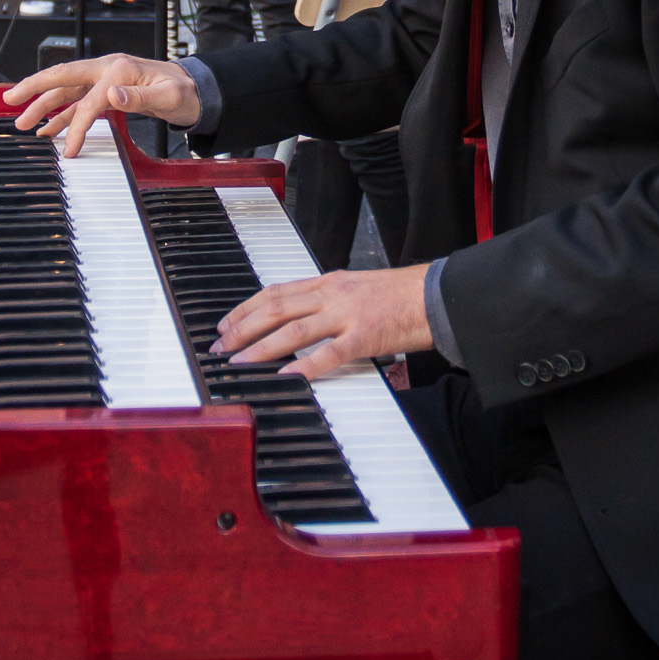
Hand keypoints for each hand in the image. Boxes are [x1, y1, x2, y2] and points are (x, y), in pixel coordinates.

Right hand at [4, 54, 200, 156]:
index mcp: (119, 69)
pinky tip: (49, 128)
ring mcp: (105, 79)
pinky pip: (78, 101)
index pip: (87, 99)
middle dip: (34, 88)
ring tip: (23, 123)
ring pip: (66, 90)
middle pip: (62, 77)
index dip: (75, 126)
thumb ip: (140, 98)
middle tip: (10, 100)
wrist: (196, 89)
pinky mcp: (107, 90)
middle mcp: (107, 70)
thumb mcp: (169, 96)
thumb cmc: (184, 92)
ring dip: (43, 105)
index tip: (68, 149)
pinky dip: (62, 114)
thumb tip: (112, 95)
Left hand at [213, 264, 433, 381]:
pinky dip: (304, 367)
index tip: (226, 323)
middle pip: (276, 308)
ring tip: (240, 361)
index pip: (276, 291)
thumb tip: (301, 313)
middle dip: (242, 328)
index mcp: (329, 281)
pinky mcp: (365, 337)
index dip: (246, 308)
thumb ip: (329, 298)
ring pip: (293, 329)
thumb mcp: (357, 286)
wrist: (437, 295)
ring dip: (261, 347)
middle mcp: (333, 294)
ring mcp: (347, 315)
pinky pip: (329, 354)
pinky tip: (286, 377)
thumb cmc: (401, 295)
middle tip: (220, 347)